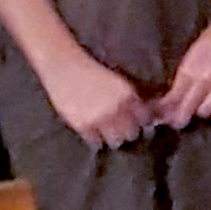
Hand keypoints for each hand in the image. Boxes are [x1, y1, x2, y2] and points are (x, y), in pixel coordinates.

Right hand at [38, 50, 153, 147]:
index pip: (145, 119)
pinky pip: (96, 142)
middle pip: (132, 134)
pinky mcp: (83, 125)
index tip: (138, 125)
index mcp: (127, 94)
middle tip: (123, 131)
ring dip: (114, 139)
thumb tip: (143, 115)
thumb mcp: (117, 82)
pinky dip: (96, 140)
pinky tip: (95, 134)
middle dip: (129, 132)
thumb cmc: (91, 72)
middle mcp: (116, 107)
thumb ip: (130, 98)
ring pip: (116, 142)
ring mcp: (99, 118)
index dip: (142, 123)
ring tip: (109, 134)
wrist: (65, 67)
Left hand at [159, 18, 210, 126]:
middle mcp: (203, 80)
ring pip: (204, 112)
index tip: (160, 116)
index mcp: (188, 70)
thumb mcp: (189, 56)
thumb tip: (168, 98)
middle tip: (175, 121)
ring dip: (197, 114)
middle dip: (177, 119)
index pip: (172, 99)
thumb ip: (181, 77)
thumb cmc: (209, 41)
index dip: (164, 111)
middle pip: (185, 110)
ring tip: (195, 112)